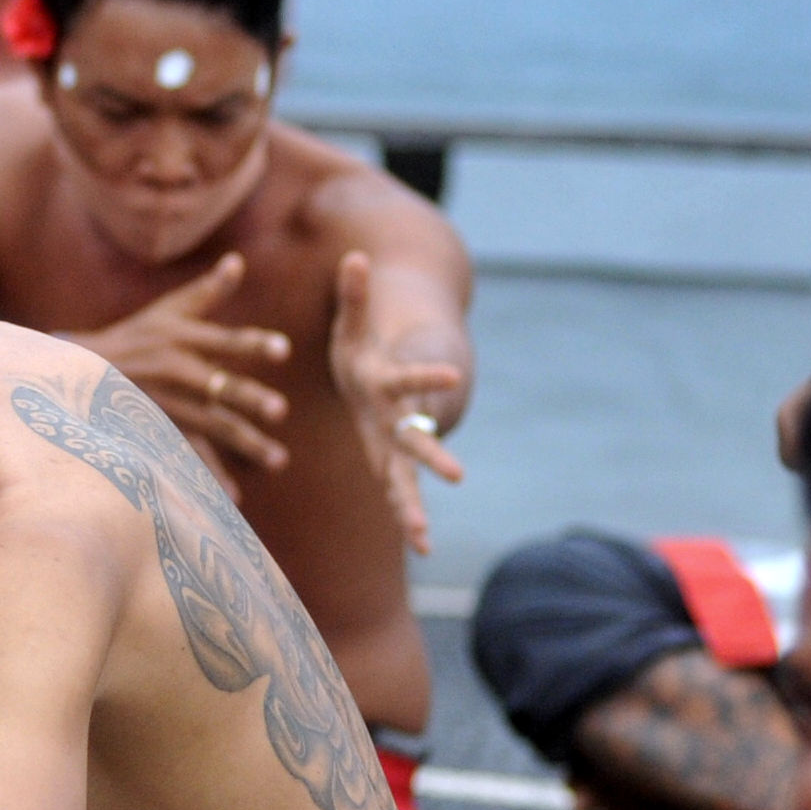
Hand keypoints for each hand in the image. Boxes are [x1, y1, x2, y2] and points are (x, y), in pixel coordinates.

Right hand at [82, 251, 292, 471]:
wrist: (79, 374)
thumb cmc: (132, 336)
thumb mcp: (166, 311)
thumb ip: (206, 291)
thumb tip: (238, 261)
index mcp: (179, 338)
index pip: (223, 340)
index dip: (252, 344)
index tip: (283, 349)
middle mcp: (173, 372)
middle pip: (216, 387)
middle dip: (247, 398)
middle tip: (278, 409)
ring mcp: (166, 406)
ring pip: (210, 427)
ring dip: (245, 444)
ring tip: (279, 460)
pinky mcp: (158, 433)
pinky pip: (188, 457)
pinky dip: (210, 478)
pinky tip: (234, 498)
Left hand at [328, 251, 465, 554]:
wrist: (395, 375)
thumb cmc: (368, 347)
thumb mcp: (355, 323)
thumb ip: (356, 296)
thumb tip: (353, 258)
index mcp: (389, 381)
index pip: (409, 378)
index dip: (428, 377)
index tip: (453, 377)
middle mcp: (399, 417)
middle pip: (417, 440)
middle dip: (433, 457)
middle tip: (457, 476)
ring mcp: (396, 443)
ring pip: (406, 479)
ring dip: (413, 509)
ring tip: (424, 543)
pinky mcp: (388, 461)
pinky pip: (396, 493)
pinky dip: (406, 519)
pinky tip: (422, 551)